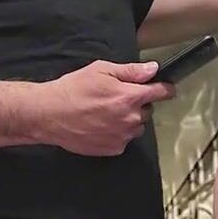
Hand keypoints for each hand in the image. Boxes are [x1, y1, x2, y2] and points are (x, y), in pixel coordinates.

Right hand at [38, 60, 175, 155]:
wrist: (50, 114)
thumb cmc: (73, 90)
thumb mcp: (101, 71)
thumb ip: (131, 71)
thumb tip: (152, 69)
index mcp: (130, 97)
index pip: (160, 93)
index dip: (165, 89)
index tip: (167, 89)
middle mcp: (130, 119)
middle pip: (147, 111)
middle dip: (137, 104)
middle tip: (116, 98)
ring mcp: (122, 136)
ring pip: (136, 127)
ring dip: (128, 120)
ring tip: (106, 114)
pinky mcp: (113, 149)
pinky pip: (123, 140)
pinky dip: (117, 133)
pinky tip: (100, 126)